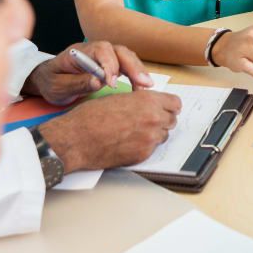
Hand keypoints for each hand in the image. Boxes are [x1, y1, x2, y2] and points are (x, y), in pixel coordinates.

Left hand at [24, 41, 153, 105]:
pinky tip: (141, 88)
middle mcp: (96, 50)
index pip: (101, 50)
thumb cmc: (51, 81)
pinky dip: (136, 76)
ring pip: (127, 58)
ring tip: (146, 87)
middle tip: (144, 83)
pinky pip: (127, 67)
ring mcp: (105, 57)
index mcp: (80, 50)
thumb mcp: (57, 86)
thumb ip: (77, 83)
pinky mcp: (111, 66)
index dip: (110, 64)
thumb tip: (98, 82)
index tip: (112, 83)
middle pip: (119, 52)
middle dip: (133, 66)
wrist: (48, 80)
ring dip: (138, 71)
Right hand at [37, 90, 181, 172]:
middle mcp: (153, 118)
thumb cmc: (91, 117)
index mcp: (148, 100)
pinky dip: (144, 146)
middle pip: (172, 119)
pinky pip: (152, 148)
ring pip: (163, 135)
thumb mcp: (118, 98)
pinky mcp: (143, 154)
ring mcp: (149, 138)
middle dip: (163, 119)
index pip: (175, 103)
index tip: (168, 108)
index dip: (170, 106)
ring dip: (155, 133)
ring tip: (135, 132)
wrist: (76, 139)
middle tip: (149, 121)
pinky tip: (129, 142)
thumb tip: (151, 104)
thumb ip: (139, 101)